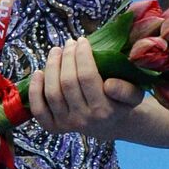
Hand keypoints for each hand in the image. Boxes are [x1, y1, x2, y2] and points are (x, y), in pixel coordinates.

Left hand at [27, 36, 144, 141]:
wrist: (110, 124)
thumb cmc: (121, 101)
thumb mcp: (134, 94)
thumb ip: (127, 90)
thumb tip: (109, 85)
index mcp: (104, 110)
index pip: (87, 77)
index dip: (81, 55)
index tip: (82, 40)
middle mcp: (84, 120)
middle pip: (67, 82)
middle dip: (67, 57)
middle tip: (69, 42)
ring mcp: (67, 125)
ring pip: (52, 92)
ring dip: (51, 67)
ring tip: (56, 51)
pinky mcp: (54, 127)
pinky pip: (38, 109)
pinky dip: (34, 90)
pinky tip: (38, 73)